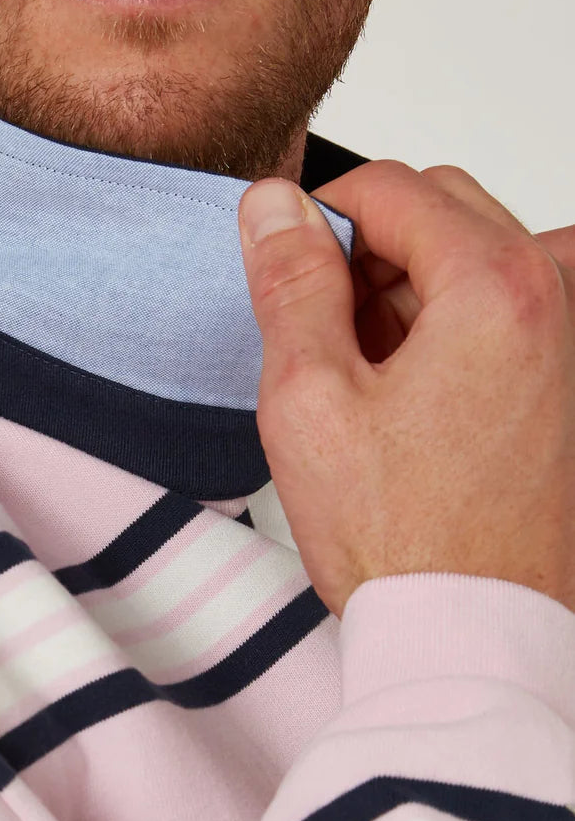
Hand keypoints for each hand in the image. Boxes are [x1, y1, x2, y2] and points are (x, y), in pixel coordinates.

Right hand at [237, 160, 574, 619]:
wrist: (471, 630)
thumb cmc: (402, 539)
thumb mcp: (309, 400)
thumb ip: (291, 286)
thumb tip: (275, 208)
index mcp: (495, 288)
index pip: (393, 189)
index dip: (320, 219)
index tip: (285, 267)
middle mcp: (555, 300)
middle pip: (444, 210)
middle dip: (370, 249)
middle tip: (322, 330)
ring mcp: (569, 343)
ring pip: (476, 257)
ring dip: (411, 287)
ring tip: (366, 374)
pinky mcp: (566, 384)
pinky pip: (507, 308)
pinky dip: (452, 323)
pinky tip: (410, 394)